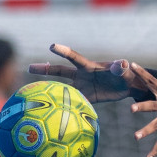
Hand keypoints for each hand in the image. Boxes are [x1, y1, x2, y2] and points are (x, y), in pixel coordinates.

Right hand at [28, 44, 148, 102]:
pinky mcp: (86, 97)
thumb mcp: (124, 71)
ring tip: (33, 92)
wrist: (127, 86)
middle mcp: (82, 75)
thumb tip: (122, 63)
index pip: (74, 57)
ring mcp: (82, 86)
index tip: (52, 46)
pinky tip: (50, 111)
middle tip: (29, 68)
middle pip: (60, 71)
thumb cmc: (126, 75)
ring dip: (49, 89)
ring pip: (62, 87)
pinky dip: (62, 105)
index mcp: (89, 67)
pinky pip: (71, 101)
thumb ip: (120, 68)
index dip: (63, 52)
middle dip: (45, 69)